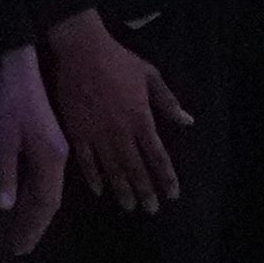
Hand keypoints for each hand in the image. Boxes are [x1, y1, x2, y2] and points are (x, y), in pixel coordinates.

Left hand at [0, 44, 69, 255]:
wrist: (22, 66)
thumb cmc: (11, 101)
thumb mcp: (3, 137)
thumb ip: (6, 172)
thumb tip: (5, 207)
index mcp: (51, 158)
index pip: (45, 203)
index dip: (32, 227)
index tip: (20, 250)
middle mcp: (59, 157)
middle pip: (50, 199)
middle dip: (35, 225)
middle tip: (20, 248)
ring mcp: (57, 149)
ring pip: (49, 189)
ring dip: (36, 212)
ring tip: (23, 231)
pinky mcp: (51, 142)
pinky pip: (46, 178)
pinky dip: (36, 196)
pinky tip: (25, 201)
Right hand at [41, 9, 192, 215]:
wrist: (82, 52)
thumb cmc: (119, 61)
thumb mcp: (151, 75)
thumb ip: (168, 102)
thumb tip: (187, 121)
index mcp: (141, 118)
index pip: (157, 154)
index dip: (165, 176)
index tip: (172, 194)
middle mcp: (121, 132)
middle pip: (135, 168)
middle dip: (145, 190)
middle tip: (152, 210)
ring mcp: (97, 134)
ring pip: (112, 169)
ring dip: (122, 190)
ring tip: (130, 208)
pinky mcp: (76, 133)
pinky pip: (85, 161)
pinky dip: (92, 177)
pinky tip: (99, 191)